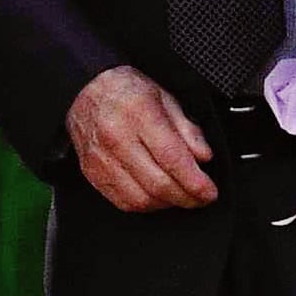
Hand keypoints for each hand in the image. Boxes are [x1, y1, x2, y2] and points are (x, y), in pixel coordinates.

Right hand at [65, 65, 217, 211]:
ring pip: (141, 199)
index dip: (195, 182)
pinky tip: (158, 196)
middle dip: (186, 197)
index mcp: (138, 113)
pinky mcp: (92, 173)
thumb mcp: (165, 97)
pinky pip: (123, 202)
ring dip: (167, 203)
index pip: (171, 158)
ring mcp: (101, 158)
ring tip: (180, 195)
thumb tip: (203, 157)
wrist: (85, 90)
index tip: (209, 192)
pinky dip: (146, 205)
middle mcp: (116, 137)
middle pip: (158, 183)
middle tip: (201, 198)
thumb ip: (187, 129)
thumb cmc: (126, 91)